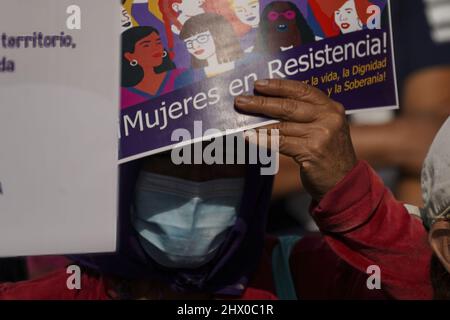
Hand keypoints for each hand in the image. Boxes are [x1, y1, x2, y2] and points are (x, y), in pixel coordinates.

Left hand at [235, 79, 357, 200]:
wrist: (344, 181)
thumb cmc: (328, 153)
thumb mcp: (325, 128)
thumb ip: (306, 115)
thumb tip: (270, 104)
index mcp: (331, 107)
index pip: (302, 90)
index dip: (278, 86)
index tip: (258, 84)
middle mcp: (329, 118)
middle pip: (289, 106)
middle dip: (261, 103)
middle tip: (241, 101)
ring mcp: (321, 134)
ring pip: (282, 126)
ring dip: (258, 123)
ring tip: (241, 120)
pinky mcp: (312, 151)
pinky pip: (280, 143)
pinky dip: (262, 140)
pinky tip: (249, 137)